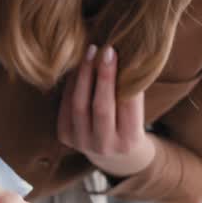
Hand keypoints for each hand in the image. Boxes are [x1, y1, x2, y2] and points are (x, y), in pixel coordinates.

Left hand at [57, 45, 154, 177]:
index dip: (125, 79)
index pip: (128, 106)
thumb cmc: (126, 123)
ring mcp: (82, 143)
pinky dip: (72, 84)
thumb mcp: (136, 114)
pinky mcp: (65, 137)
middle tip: (105, 50)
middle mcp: (105, 146)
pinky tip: (79, 68)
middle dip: (104, 75)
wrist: (109, 151)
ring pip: (79, 105)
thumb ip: (131, 92)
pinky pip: (66, 105)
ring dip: (84, 75)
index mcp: (128, 141)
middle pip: (101, 107)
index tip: (123, 56)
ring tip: (90, 54)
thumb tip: (129, 55)